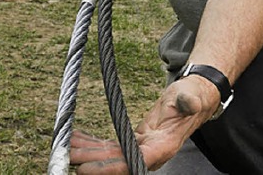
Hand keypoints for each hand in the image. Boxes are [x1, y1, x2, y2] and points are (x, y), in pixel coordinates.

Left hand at [70, 76, 220, 172]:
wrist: (194, 97)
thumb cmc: (192, 96)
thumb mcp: (190, 96)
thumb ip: (188, 101)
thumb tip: (189, 102)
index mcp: (163, 146)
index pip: (133, 163)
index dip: (109, 168)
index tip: (86, 168)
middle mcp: (151, 153)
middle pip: (118, 164)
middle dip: (93, 162)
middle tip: (69, 156)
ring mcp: (142, 148)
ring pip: (112, 156)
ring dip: (90, 152)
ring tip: (68, 146)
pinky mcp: (136, 141)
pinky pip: (113, 146)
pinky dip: (95, 143)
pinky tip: (79, 138)